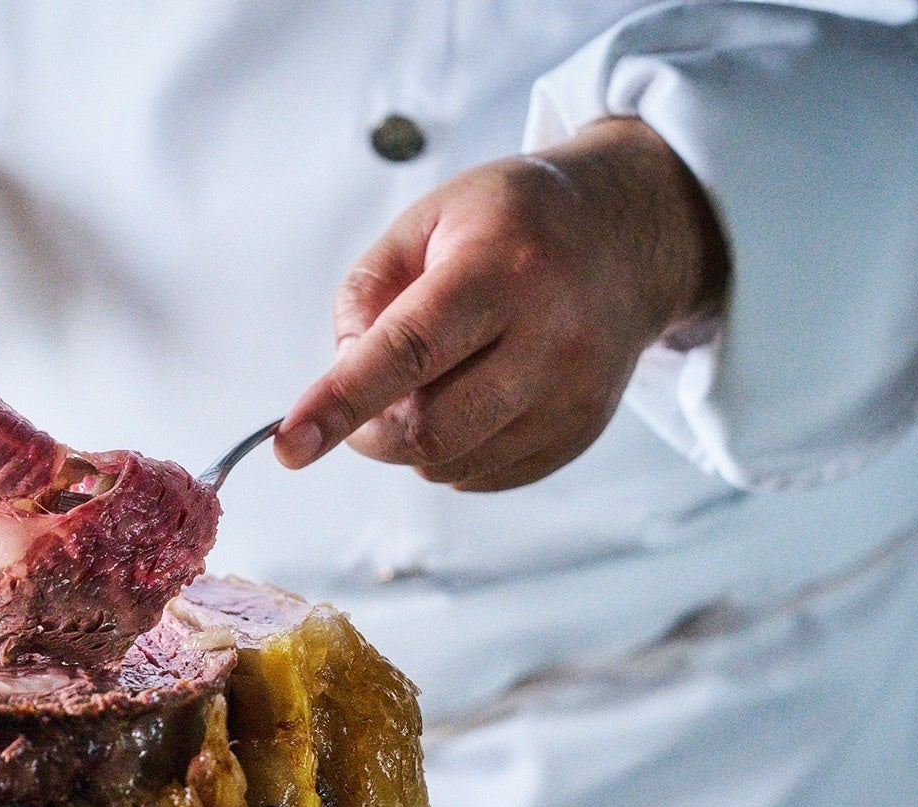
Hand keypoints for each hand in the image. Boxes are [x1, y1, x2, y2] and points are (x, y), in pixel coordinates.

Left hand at [276, 117, 728, 490]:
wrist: (628, 236)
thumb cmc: (512, 223)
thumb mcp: (427, 219)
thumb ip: (365, 292)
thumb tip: (339, 373)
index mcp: (503, 268)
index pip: (408, 350)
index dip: (340, 403)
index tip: (288, 444)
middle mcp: (551, 336)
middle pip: (428, 429)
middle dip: (370, 429)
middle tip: (365, 395)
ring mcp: (574, 392)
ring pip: (449, 463)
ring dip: (410, 438)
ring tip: (435, 375)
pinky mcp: (581, 431)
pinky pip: (481, 475)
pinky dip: (450, 451)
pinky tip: (469, 395)